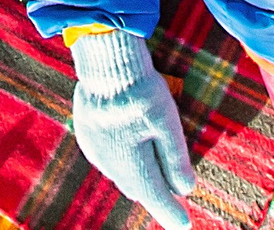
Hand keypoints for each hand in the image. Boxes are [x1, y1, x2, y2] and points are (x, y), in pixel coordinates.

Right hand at [69, 30, 194, 229]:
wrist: (104, 60)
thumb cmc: (140, 90)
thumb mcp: (166, 121)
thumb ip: (175, 157)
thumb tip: (186, 189)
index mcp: (132, 164)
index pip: (156, 196)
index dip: (171, 212)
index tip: (184, 225)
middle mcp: (111, 163)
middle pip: (138, 188)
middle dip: (155, 195)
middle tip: (172, 205)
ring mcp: (95, 150)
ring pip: (121, 175)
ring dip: (138, 180)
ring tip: (152, 187)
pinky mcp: (87, 134)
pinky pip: (108, 160)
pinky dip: (122, 164)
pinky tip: (128, 158)